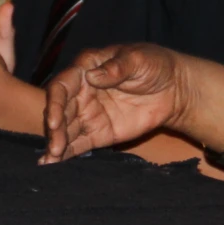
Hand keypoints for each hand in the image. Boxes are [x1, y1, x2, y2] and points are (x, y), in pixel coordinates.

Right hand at [41, 45, 193, 160]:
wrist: (173, 89)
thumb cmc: (153, 65)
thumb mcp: (138, 59)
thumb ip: (117, 67)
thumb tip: (92, 76)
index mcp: (86, 69)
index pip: (62, 86)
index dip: (55, 103)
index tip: (54, 121)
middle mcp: (81, 92)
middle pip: (60, 111)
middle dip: (54, 129)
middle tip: (54, 147)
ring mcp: (88, 114)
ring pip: (66, 130)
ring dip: (56, 144)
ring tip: (50, 160)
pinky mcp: (98, 133)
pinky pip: (79, 144)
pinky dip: (66, 154)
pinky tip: (54, 164)